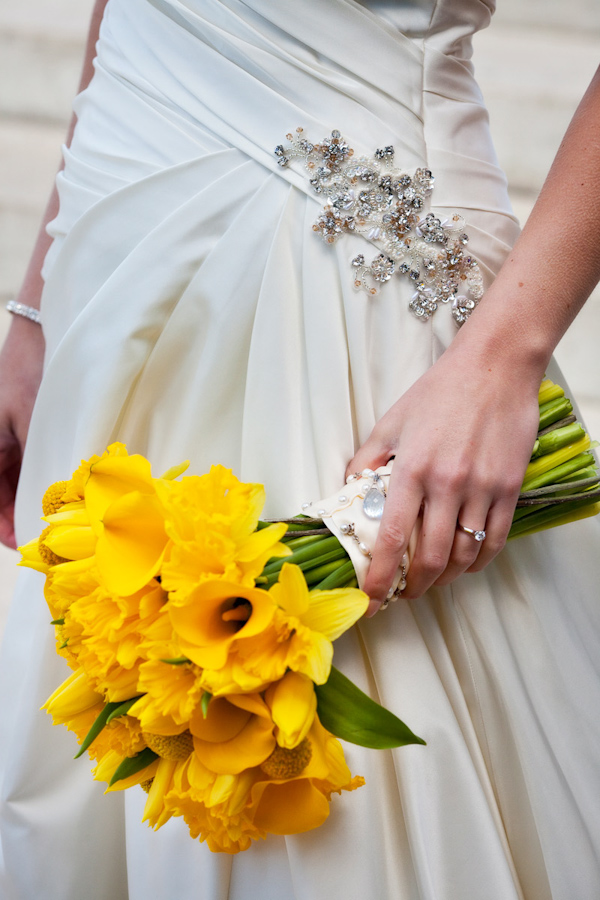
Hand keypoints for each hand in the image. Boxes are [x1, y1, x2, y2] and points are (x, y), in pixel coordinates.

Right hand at [0, 316, 44, 547]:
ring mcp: (7, 437)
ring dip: (33, 498)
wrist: (38, 335)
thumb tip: (54, 498)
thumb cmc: (33, 375)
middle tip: (50, 537)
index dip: (6, 526)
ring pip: (15, 480)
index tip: (25, 543)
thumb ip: (43, 459)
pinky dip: (39, 477)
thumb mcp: (37, 423)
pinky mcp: (22, 428)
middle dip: (22, 515)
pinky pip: (26, 462)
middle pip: (3, 494)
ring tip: (59, 518)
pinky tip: (60, 489)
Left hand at [346, 338, 542, 614]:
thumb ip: (366, 460)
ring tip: (432, 582)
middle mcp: (447, 484)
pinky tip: (466, 565)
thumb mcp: (391, 421)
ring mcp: (482, 488)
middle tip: (403, 594)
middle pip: (431, 558)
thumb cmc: (439, 391)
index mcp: (411, 469)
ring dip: (446, 579)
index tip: (372, 600)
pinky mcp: (509, 487)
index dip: (380, 577)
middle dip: (414, 587)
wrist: (494, 366)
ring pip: (465, 555)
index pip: (392, 538)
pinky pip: (495, 540)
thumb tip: (349, 492)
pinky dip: (478, 562)